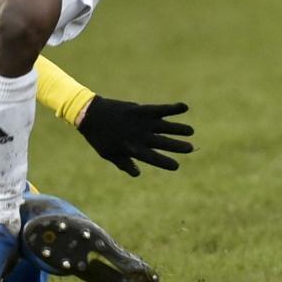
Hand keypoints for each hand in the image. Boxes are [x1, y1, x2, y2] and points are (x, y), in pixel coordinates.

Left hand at [77, 96, 193, 176]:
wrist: (90, 114)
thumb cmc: (99, 137)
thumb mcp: (109, 154)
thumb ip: (124, 163)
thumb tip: (138, 174)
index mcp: (132, 149)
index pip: (152, 158)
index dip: (165, 162)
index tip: (177, 166)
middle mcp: (139, 136)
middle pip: (162, 142)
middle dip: (177, 146)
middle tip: (190, 148)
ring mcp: (141, 122)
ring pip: (164, 126)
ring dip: (178, 129)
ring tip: (191, 131)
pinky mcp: (141, 109)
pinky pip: (160, 109)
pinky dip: (172, 109)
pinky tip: (185, 107)